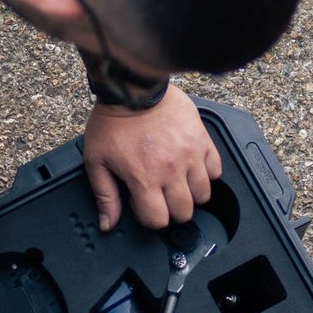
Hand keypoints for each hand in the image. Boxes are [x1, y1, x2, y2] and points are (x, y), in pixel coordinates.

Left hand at [81, 84, 221, 231]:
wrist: (133, 89)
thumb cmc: (112, 122)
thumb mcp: (97, 161)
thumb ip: (105, 196)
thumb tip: (107, 224)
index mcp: (145, 179)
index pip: (158, 220)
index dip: (149, 216)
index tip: (141, 201)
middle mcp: (171, 171)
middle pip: (184, 212)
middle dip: (171, 209)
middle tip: (160, 193)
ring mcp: (190, 156)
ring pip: (203, 195)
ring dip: (190, 194)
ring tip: (176, 181)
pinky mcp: (202, 140)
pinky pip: (215, 170)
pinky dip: (206, 173)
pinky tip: (190, 166)